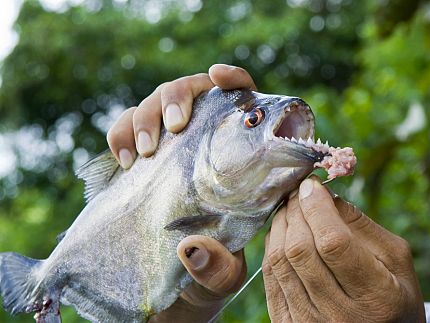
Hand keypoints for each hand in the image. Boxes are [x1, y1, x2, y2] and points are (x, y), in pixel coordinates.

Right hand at [106, 65, 254, 320]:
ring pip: (156, 101)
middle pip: (193, 90)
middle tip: (174, 126)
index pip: (243, 99)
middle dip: (178, 98)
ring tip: (145, 153)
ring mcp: (172, 141)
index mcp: (239, 152)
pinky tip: (126, 162)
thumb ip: (218, 267)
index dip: (233, 79)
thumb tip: (193, 250)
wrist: (174, 274)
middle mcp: (205, 136)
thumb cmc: (211, 266)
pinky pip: (125, 126)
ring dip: (145, 117)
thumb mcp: (223, 273)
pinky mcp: (142, 151)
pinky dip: (120, 134)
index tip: (218, 76)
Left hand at [263, 177, 424, 321]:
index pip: (333, 243)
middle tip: (299, 194)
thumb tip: (324, 196)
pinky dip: (272, 246)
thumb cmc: (393, 295)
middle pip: (299, 249)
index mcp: (375, 298)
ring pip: (279, 260)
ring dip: (280, 225)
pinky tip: (283, 233)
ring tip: (291, 209)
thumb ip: (362, 225)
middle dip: (295, 211)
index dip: (317, 207)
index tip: (312, 185)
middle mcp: (339, 315)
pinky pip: (269, 276)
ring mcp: (308, 322)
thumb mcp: (396, 260)